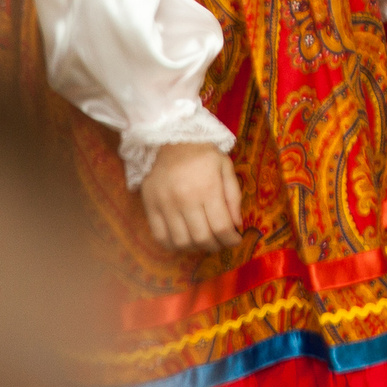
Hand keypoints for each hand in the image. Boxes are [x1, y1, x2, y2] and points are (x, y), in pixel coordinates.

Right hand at [139, 141, 241, 255]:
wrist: (168, 138)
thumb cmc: (201, 153)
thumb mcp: (225, 166)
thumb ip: (234, 195)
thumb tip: (236, 224)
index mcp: (207, 187)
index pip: (221, 227)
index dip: (231, 240)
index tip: (235, 240)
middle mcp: (185, 199)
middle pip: (202, 238)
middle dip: (216, 246)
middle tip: (220, 242)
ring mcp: (165, 205)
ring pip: (181, 242)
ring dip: (195, 248)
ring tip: (203, 241)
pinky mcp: (150, 207)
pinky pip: (160, 237)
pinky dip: (174, 246)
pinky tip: (184, 240)